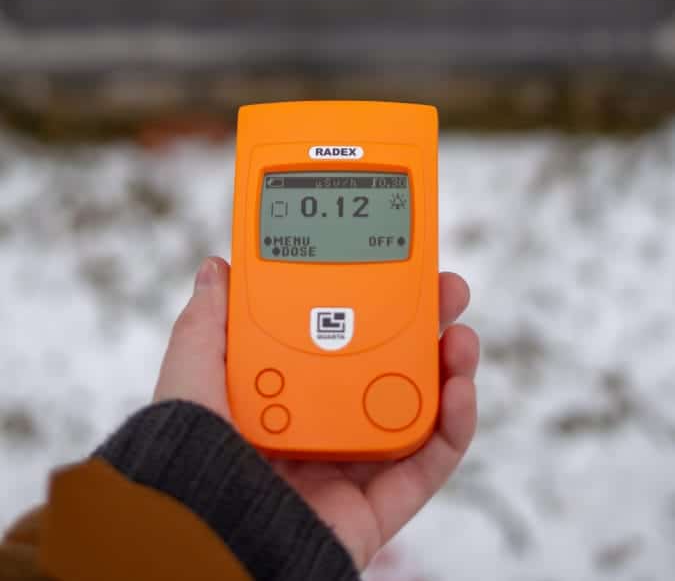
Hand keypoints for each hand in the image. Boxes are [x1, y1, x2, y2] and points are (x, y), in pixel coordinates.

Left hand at [154, 257, 478, 571]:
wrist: (206, 539)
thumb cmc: (189, 459)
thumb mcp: (191, 374)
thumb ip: (207, 323)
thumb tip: (217, 268)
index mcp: (279, 391)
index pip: (333, 334)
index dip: (368, 300)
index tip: (393, 266)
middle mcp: (319, 424)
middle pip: (386, 365)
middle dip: (422, 324)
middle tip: (446, 290)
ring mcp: (350, 464)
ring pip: (415, 410)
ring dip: (448, 369)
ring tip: (461, 336)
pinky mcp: (376, 508)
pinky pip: (427, 466)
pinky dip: (454, 428)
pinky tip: (460, 390)